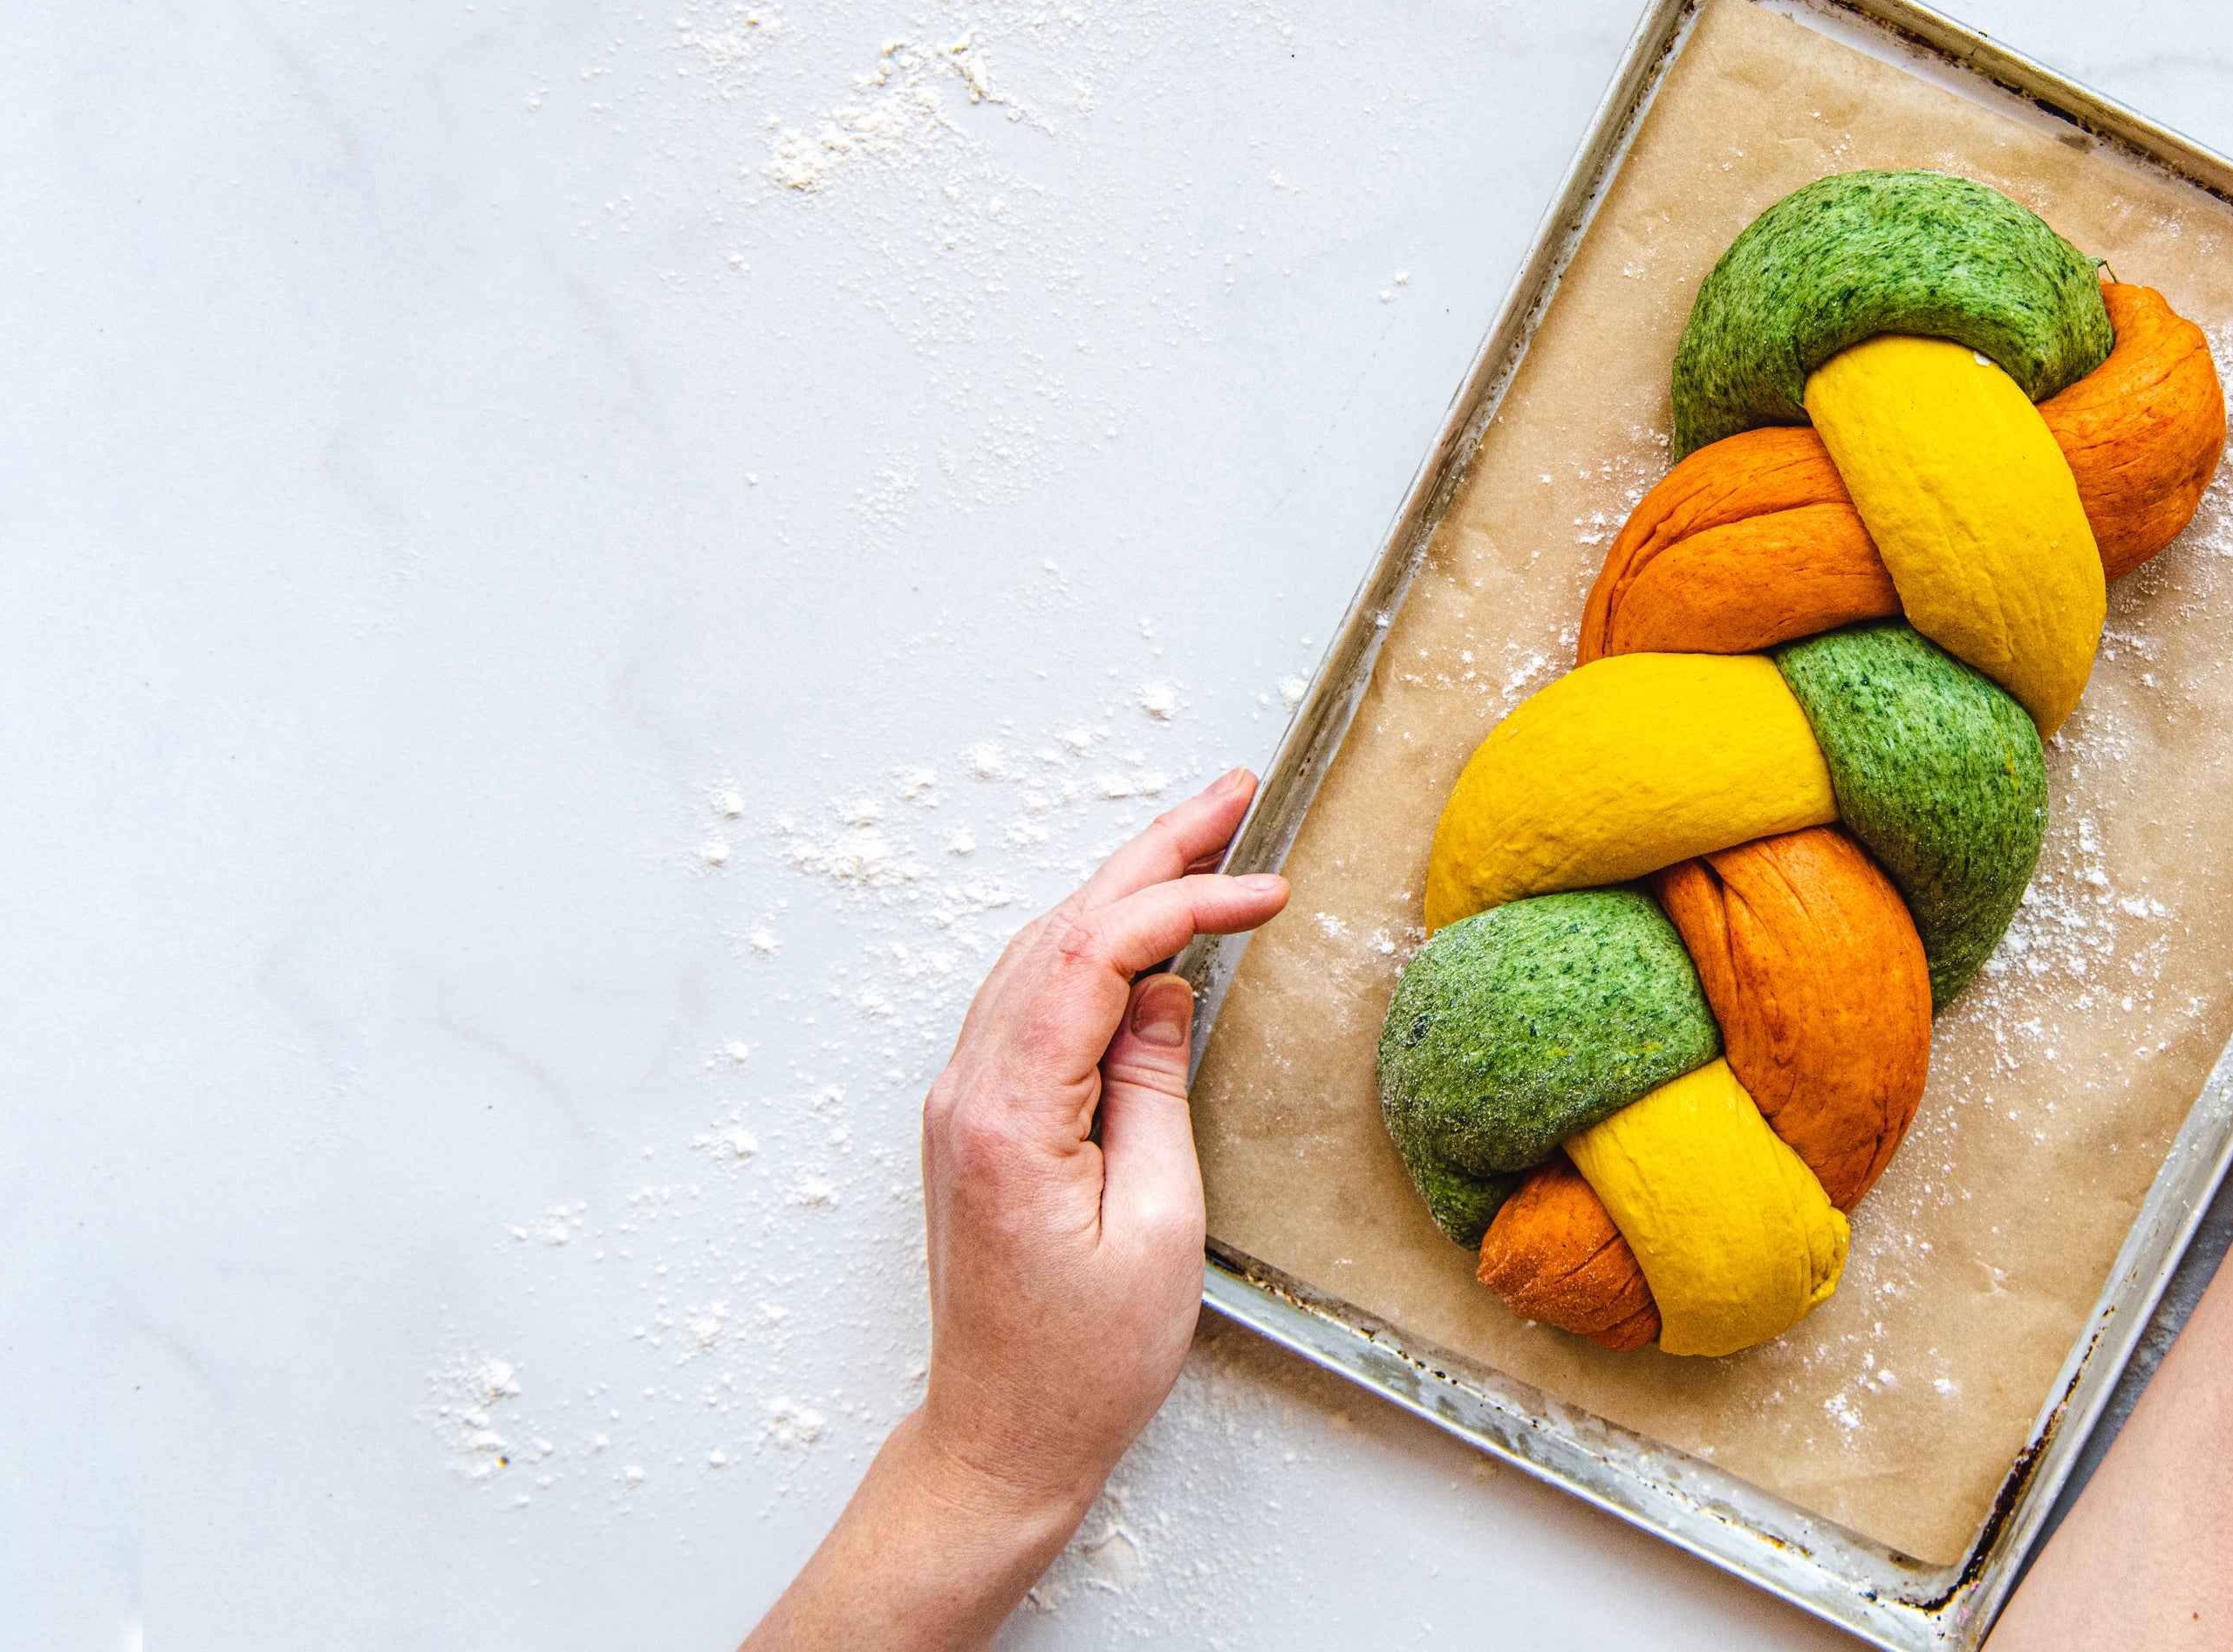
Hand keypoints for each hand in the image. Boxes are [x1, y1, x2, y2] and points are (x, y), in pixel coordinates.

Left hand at [747, 768, 1287, 1651]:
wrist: (1001, 1439)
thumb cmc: (1084, 1363)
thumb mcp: (1159, 1228)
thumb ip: (1153, 1090)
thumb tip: (1161, 988)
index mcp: (1009, 1112)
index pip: (1096, 955)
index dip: (1184, 901)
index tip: (1268, 891)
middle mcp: (968, 1090)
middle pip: (1061, 930)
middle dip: (1152, 854)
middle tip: (1232, 792)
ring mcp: (963, 1101)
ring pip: (1042, 954)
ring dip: (1122, 888)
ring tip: (1203, 837)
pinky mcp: (979, 1119)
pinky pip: (1033, 998)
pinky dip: (1094, 945)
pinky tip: (1143, 929)